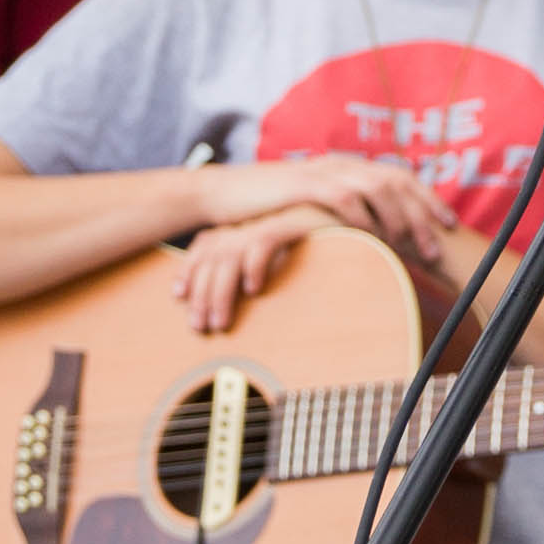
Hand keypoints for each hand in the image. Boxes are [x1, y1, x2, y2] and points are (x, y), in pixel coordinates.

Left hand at [177, 203, 356, 333]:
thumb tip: (238, 299)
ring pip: (231, 254)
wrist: (364, 217)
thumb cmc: (329, 247)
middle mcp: (257, 222)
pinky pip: (264, 241)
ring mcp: (275, 222)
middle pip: (212, 255)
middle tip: (198, 327)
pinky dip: (254, 265)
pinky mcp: (296, 222)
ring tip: (219, 323)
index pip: (207, 243)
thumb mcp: (288, 262)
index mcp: (250, 226)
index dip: (189, 269)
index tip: (179, 297)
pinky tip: (253, 288)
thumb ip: (264, 272)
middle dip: (200, 294)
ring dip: (219, 292)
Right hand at [216, 155, 470, 279]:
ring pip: (376, 189)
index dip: (427, 199)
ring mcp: (322, 172)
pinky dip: (362, 217)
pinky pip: (342, 197)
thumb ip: (341, 214)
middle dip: (422, 213)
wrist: (221, 194)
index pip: (398, 177)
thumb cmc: (267, 207)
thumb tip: (373, 235)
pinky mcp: (301, 185)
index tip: (450, 225)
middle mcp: (340, 164)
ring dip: (399, 219)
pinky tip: (374, 236)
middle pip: (395, 182)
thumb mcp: (311, 209)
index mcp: (347, 168)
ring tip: (414, 247)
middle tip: (438, 245)